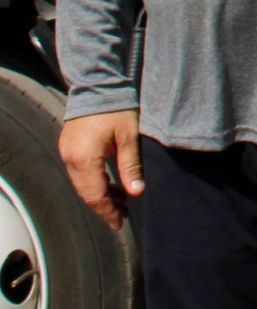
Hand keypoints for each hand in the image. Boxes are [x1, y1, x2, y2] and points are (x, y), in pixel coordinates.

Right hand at [58, 109, 143, 228]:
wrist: (98, 85)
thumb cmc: (117, 109)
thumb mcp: (129, 138)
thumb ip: (131, 167)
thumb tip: (137, 193)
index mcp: (85, 159)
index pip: (94, 195)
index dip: (107, 211)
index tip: (119, 223)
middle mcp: (71, 159)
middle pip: (86, 193)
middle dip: (104, 206)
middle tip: (122, 216)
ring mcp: (67, 153)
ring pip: (82, 184)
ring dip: (100, 194)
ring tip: (122, 201)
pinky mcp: (69, 147)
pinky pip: (80, 172)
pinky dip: (94, 181)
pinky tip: (111, 184)